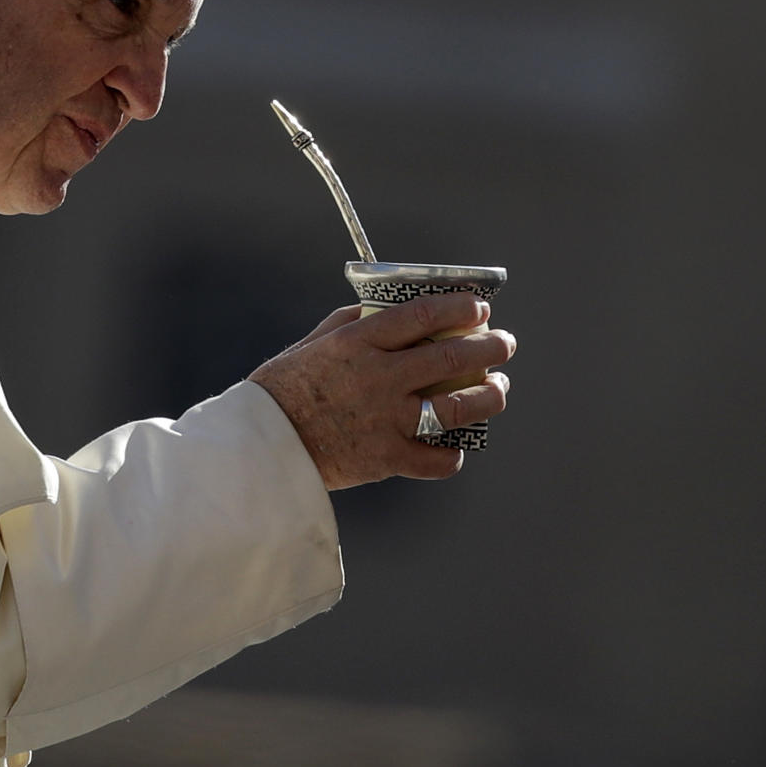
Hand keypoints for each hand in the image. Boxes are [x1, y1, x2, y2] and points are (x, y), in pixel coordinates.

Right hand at [249, 294, 515, 489]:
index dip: (460, 307)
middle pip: (451, 358)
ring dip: (489, 397)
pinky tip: (457, 446)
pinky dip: (452, 455)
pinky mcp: (386, 459)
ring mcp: (386, 420)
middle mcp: (379, 378)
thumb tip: (382, 309)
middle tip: (505, 344)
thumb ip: (351, 324)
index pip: (423, 315)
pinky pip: (436, 460)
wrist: (261, 447)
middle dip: (489, 347)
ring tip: (498, 390)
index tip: (479, 306)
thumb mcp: (313, 343)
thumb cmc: (282, 389)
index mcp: (359, 343)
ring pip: (458, 408)